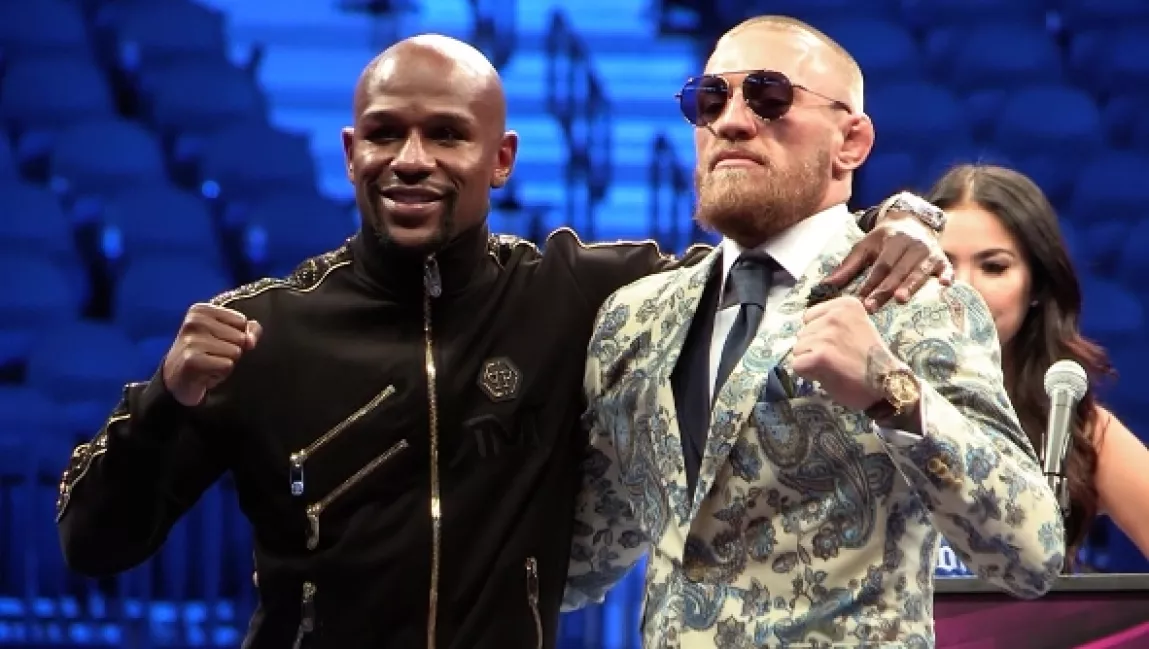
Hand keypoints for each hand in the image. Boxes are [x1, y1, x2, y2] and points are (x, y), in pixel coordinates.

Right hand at [162, 303, 261, 406]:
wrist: (177, 381)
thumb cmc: (205, 355)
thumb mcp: (228, 337)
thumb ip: (249, 331)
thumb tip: (251, 341)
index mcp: (201, 311)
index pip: (242, 321)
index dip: (235, 337)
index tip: (215, 343)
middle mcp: (194, 322)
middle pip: (240, 338)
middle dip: (231, 352)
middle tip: (211, 356)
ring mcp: (191, 340)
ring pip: (235, 352)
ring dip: (226, 363)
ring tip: (208, 364)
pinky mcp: (192, 360)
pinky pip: (227, 365)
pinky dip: (221, 374)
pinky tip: (205, 374)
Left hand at [792, 296, 903, 410]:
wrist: (888, 384)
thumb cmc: (871, 359)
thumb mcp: (855, 327)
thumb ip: (833, 323)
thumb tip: (805, 331)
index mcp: (845, 305)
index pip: (809, 317)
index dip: (817, 334)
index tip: (837, 345)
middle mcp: (835, 315)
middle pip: (802, 333)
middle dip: (813, 348)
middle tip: (837, 359)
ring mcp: (828, 335)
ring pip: (797, 349)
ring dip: (810, 361)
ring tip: (833, 367)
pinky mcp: (821, 356)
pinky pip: (797, 365)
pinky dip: (807, 374)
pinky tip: (826, 375)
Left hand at [825, 213, 953, 312]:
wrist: (913, 221)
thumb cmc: (884, 240)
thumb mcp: (864, 247)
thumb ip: (847, 267)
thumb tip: (824, 286)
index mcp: (891, 240)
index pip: (880, 265)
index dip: (870, 283)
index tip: (860, 300)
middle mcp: (911, 244)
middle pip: (897, 270)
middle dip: (885, 289)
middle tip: (873, 306)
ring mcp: (928, 251)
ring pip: (919, 271)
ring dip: (911, 285)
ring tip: (901, 299)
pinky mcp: (942, 258)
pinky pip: (946, 267)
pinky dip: (947, 275)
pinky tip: (946, 284)